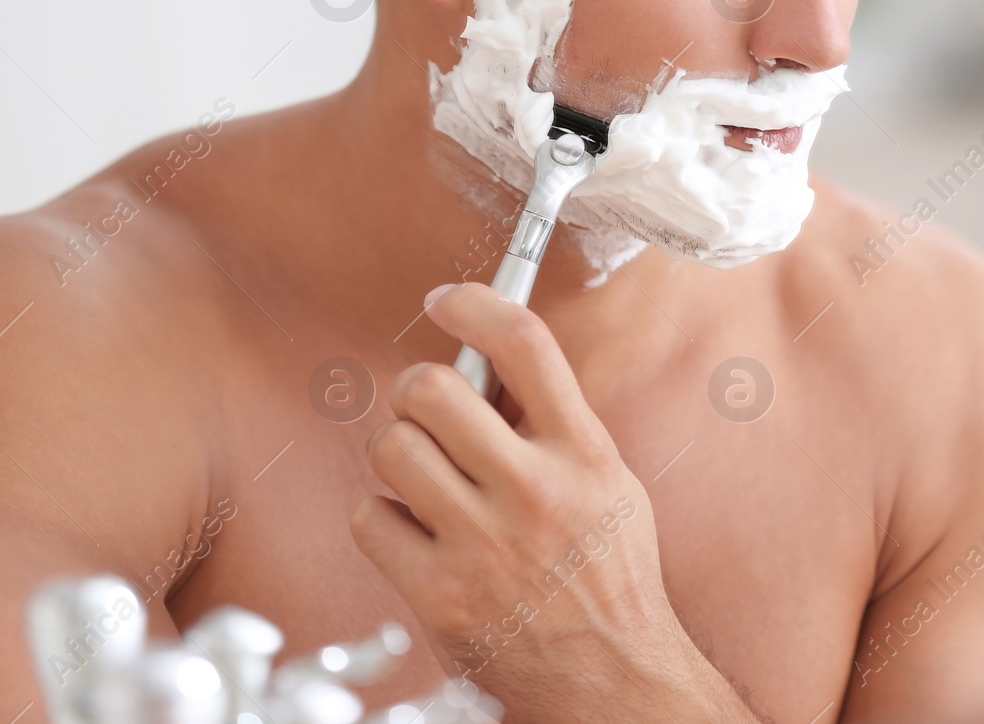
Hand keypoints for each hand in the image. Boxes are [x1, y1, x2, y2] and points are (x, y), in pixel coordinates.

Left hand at [349, 282, 710, 721]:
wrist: (613, 683)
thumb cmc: (607, 578)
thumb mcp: (607, 483)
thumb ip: (554, 424)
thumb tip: (485, 363)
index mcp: (582, 453)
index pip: (523, 343)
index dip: (473, 303)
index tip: (444, 300)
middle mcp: (534, 491)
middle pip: (433, 389)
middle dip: (416, 391)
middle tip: (426, 411)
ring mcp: (483, 544)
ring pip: (391, 448)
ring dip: (399, 455)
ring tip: (425, 480)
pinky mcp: (439, 594)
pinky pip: (369, 517)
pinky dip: (383, 520)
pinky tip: (416, 534)